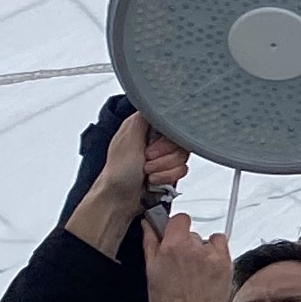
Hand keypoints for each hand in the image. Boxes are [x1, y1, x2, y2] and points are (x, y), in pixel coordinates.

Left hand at [70, 108, 189, 247]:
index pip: (171, 123)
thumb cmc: (118, 172)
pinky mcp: (166, 172)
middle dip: (165, 157)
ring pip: (182, 158)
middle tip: (147, 161)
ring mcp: (161, 157)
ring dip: (165, 169)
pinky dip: (168, 178)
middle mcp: (153, 141)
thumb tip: (157, 101)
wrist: (118, 200)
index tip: (153, 146)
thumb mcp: (129, 137)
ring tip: (147, 173)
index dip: (167, 137)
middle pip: (180, 142)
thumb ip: (145, 117)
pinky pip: (181, 171)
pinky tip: (153, 181)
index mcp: (143, 127)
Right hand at [143, 208, 233, 301]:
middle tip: (182, 263)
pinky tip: (208, 268)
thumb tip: (148, 224)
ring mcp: (212, 255)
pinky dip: (216, 252)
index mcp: (171, 246)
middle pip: (191, 233)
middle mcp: (193, 247)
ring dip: (202, 250)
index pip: (179, 218)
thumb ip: (150, 242)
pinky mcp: (226, 263)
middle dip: (186, 243)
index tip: (173, 235)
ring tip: (196, 271)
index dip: (175, 226)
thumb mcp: (151, 270)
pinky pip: (221, 244)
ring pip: (206, 241)